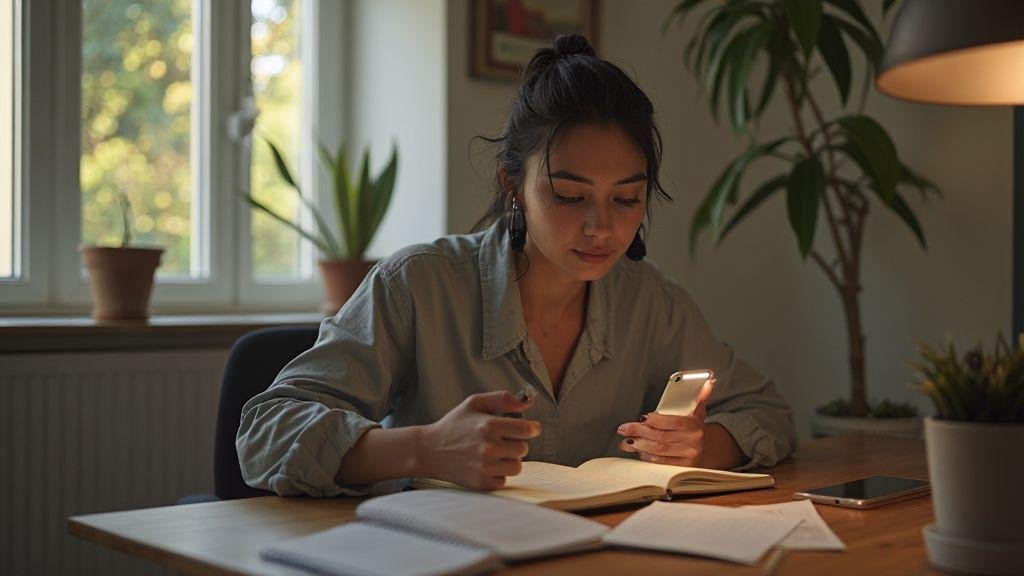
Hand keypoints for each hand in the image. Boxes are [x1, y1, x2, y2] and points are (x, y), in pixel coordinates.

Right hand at [418, 391, 540, 489]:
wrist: (430, 450)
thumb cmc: (454, 425)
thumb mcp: (474, 403)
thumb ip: (501, 398)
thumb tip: (526, 403)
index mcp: (488, 426)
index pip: (526, 430)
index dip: (533, 428)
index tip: (531, 428)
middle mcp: (488, 448)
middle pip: (524, 449)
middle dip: (516, 443)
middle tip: (503, 440)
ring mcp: (485, 468)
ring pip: (517, 466)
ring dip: (510, 459)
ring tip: (495, 453)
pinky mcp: (481, 483)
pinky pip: (504, 480)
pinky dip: (498, 474)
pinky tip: (486, 465)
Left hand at [616, 379, 714, 465]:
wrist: (707, 448)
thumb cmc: (694, 427)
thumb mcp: (698, 411)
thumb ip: (699, 397)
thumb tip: (709, 382)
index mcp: (695, 426)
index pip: (673, 422)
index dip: (655, 420)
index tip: (642, 417)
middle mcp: (693, 442)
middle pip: (661, 437)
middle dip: (639, 432)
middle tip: (624, 428)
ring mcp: (687, 456)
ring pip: (658, 450)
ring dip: (639, 445)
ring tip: (627, 440)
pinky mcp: (681, 468)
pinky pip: (660, 463)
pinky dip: (646, 456)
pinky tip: (638, 450)